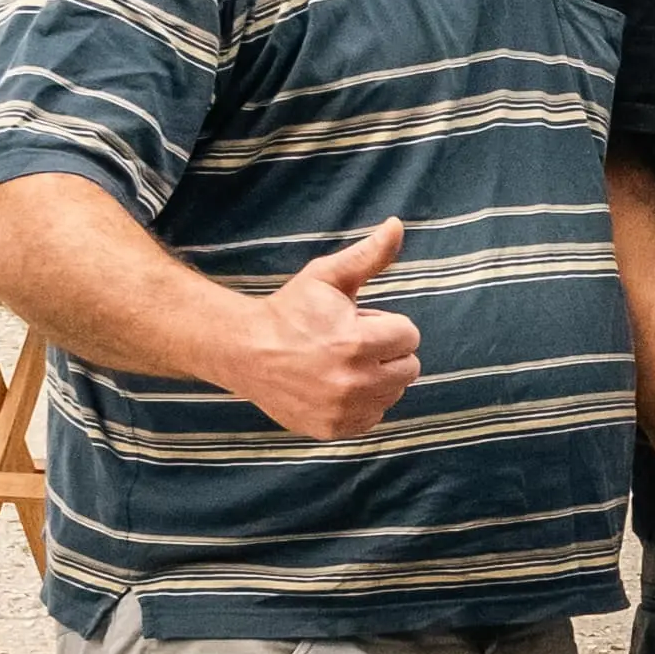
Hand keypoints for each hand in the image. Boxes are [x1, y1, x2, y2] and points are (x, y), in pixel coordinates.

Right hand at [241, 223, 425, 446]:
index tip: (359, 322)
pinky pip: (372, 416)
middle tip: (351, 342)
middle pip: (408, 368)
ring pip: (393, 393)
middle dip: (387, 351)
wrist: (244, 351)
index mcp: (356, 344)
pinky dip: (362, 402)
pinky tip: (336, 385)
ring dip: (377, 377)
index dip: (387, 324)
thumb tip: (397, 224)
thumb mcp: (327, 277)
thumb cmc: (290, 310)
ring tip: (341, 363)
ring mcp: (343, 411)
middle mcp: (353, 383)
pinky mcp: (333, 429)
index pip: (409, 336)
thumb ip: (368, 255)